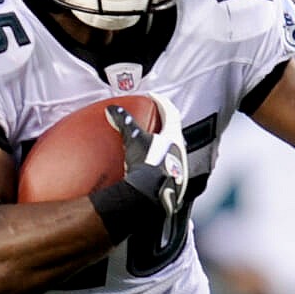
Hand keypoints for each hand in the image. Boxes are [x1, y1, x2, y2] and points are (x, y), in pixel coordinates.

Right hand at [107, 95, 188, 221]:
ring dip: (162, 144)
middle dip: (163, 125)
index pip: (170, 112)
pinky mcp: (173, 182)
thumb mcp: (133, 139)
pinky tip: (149, 166)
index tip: (153, 98)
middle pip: (173, 131)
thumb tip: (113, 110)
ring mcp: (179, 168)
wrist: (150, 195)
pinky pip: (168, 166)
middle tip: (152, 121)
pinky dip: (159, 161)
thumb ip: (124, 122)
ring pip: (172, 150)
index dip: (161, 102)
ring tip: (149, 144)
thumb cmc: (146, 165)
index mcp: (174, 137)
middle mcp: (181, 151)